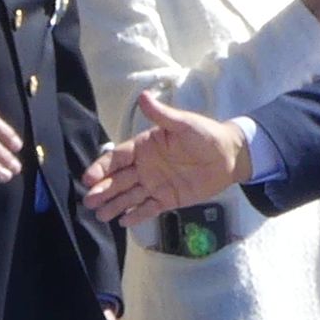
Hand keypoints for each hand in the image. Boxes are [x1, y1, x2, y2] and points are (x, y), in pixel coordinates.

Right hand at [84, 89, 247, 225]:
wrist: (230, 156)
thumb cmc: (206, 135)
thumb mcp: (184, 124)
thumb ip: (162, 115)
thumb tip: (143, 96)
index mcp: (144, 147)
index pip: (117, 158)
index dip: (102, 168)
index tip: (89, 179)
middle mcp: (145, 166)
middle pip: (118, 180)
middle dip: (103, 190)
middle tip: (89, 201)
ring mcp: (154, 184)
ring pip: (129, 196)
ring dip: (114, 205)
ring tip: (100, 216)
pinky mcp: (167, 199)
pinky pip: (148, 209)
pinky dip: (136, 215)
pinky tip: (123, 222)